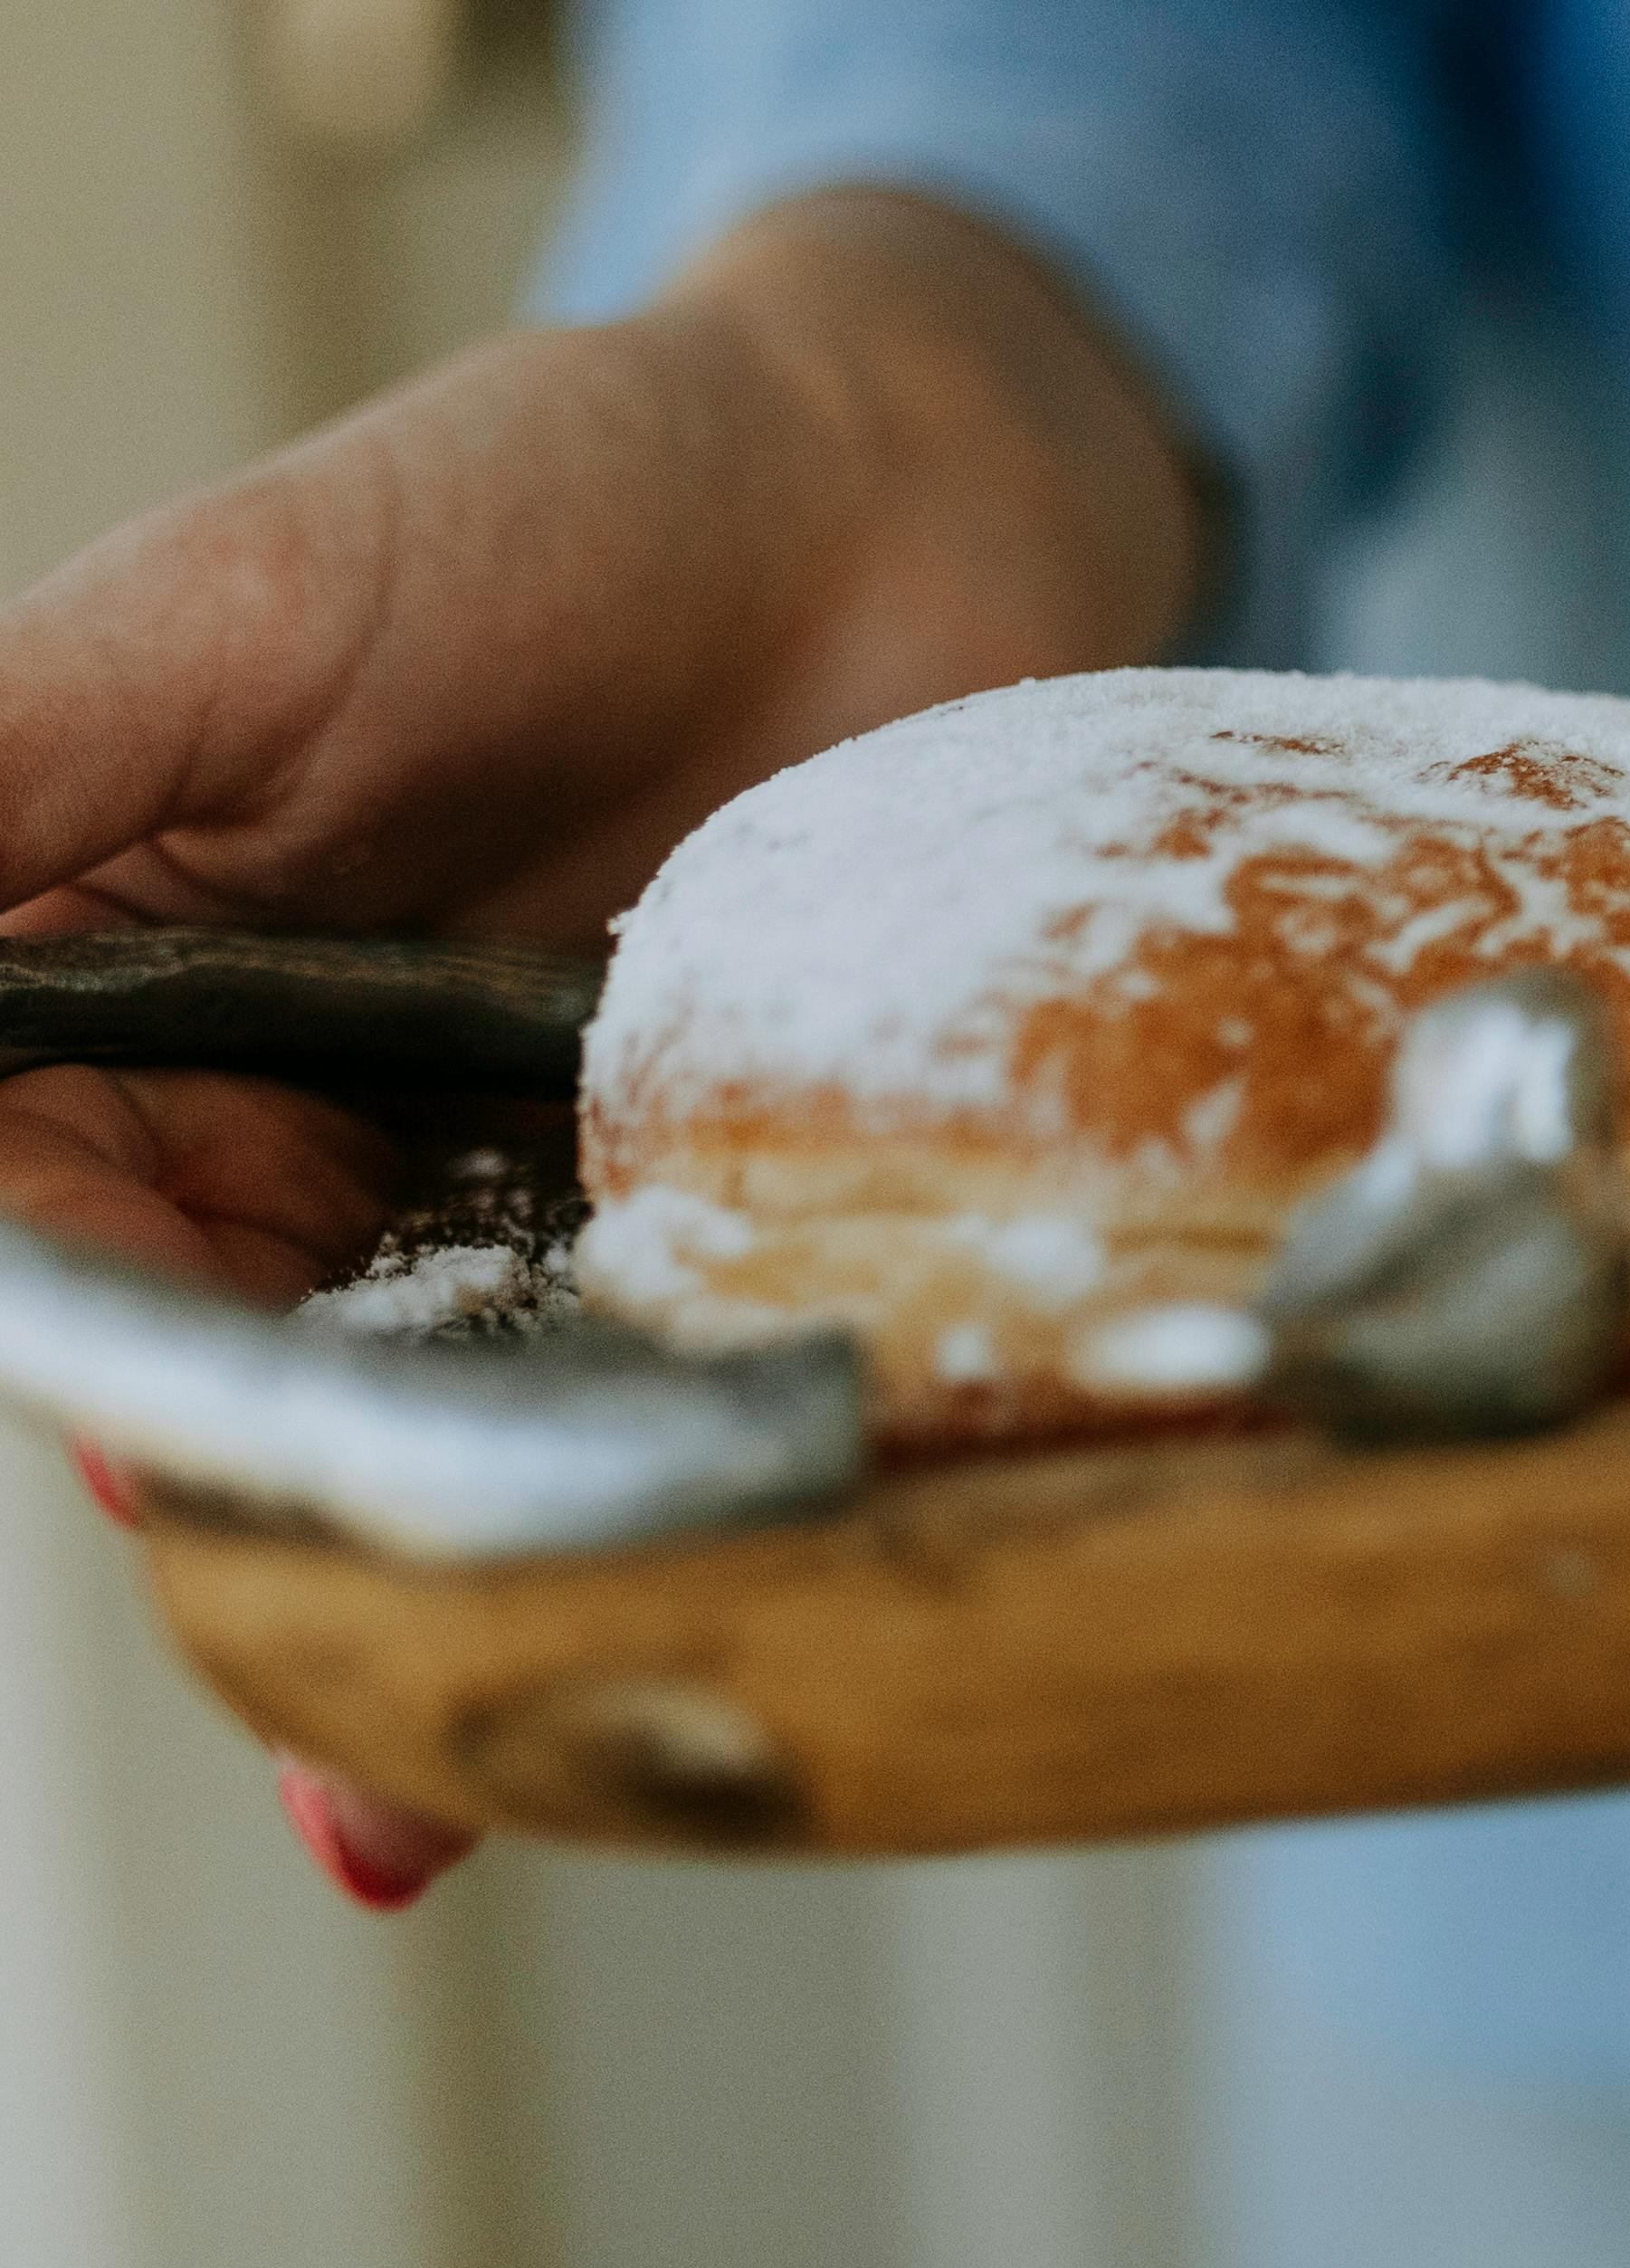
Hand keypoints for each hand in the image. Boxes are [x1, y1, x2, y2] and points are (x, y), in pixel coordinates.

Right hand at [0, 190, 1200, 1899]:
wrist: (904, 474)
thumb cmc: (541, 499)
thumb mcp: (214, 620)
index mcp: (104, 1016)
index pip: (24, 1249)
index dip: (73, 1353)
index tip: (139, 1448)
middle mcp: (280, 1152)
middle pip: (204, 1401)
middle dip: (247, 1549)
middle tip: (315, 1693)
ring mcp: (502, 1203)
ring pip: (411, 1446)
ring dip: (414, 1619)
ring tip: (425, 1794)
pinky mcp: (711, 1217)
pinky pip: (646, 1397)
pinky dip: (639, 1537)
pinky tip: (653, 1668)